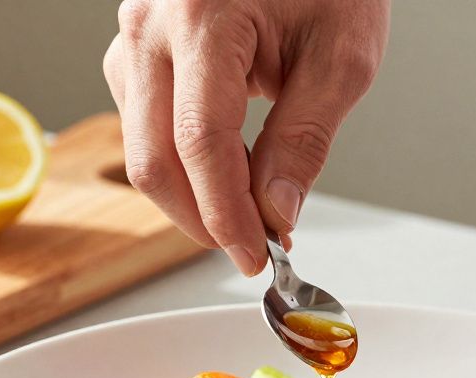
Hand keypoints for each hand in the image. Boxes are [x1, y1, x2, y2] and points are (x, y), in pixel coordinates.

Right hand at [103, 0, 389, 274]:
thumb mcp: (341, 56)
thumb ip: (304, 139)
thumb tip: (276, 214)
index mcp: (202, 15)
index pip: (199, 143)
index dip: (226, 214)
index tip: (257, 254)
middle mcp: (150, 24)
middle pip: (152, 158)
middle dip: (203, 219)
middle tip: (252, 247)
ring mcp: (134, 36)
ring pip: (141, 148)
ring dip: (192, 193)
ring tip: (252, 204)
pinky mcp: (135, 50)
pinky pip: (143, 126)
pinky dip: (183, 162)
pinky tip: (229, 168)